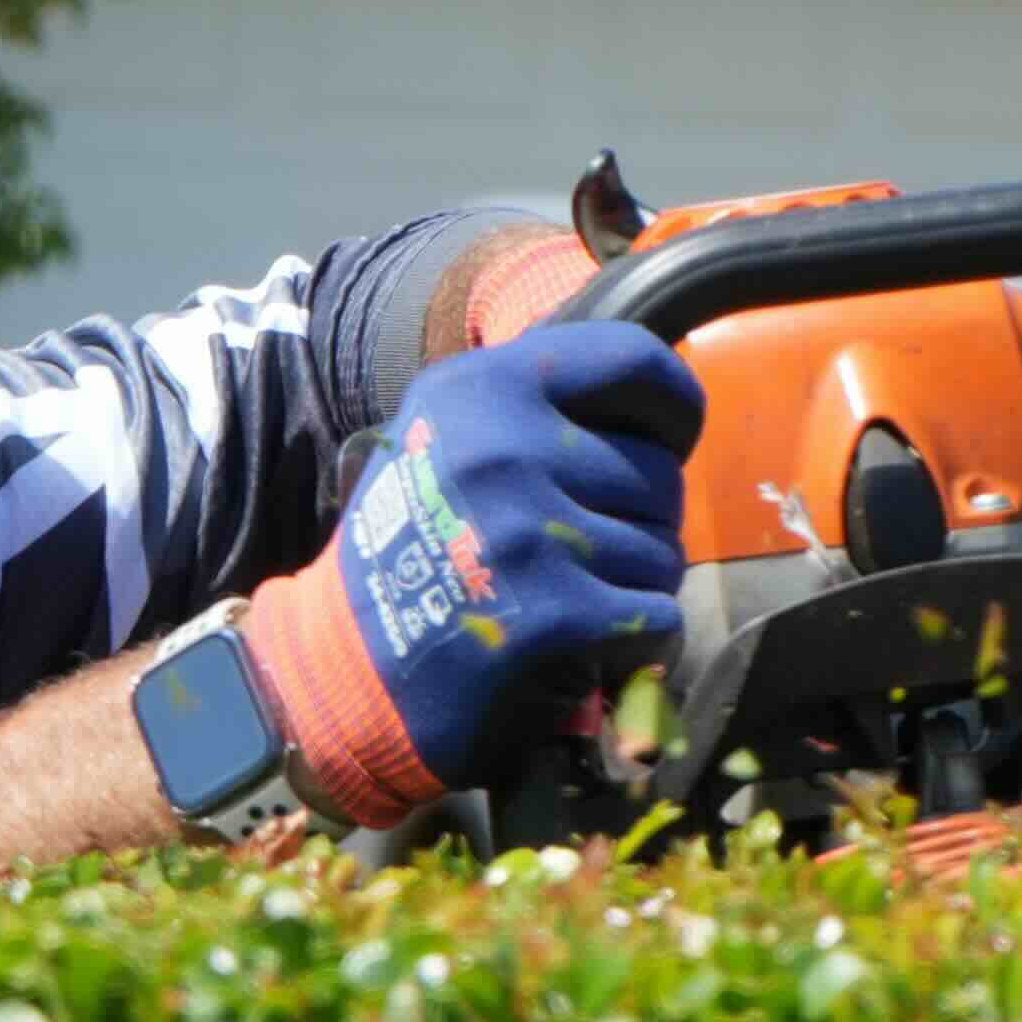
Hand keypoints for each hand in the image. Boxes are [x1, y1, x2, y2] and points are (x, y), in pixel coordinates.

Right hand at [240, 323, 703, 826]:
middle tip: (593, 549)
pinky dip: (637, 639)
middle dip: (645, 519)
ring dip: (637, 584)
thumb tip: (656, 394)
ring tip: (579, 595)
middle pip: (659, 475)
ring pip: (663, 551)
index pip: (631, 359)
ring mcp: (529, 531)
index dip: (673, 404)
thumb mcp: (450, 433)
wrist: (349, 661)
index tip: (668, 440)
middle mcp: (504, 448)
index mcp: (481, 387)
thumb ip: (536, 403)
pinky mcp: (554, 611)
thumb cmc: (414, 543)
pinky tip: (587, 641)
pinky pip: (655, 615)